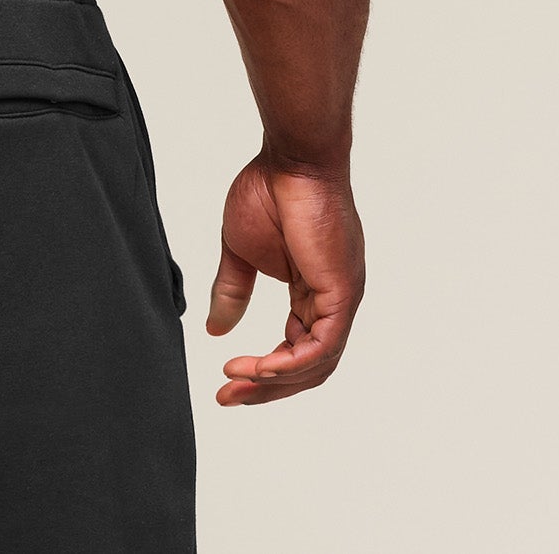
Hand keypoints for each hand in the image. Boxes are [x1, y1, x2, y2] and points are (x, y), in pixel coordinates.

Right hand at [206, 153, 363, 405]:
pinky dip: (289, 365)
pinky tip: (258, 369)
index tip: (225, 380)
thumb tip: (217, 329)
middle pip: (307, 367)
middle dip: (265, 388)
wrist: (290, 159)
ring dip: (273, 382)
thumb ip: (233, 290)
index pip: (296, 349)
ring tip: (234, 383)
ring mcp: (341, 299)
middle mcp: (333, 301)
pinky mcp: (342, 293)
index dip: (262, 372)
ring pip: (316, 365)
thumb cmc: (268, 190)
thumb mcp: (241, 251)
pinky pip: (322, 347)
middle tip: (227, 399)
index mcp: (314, 291)